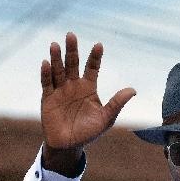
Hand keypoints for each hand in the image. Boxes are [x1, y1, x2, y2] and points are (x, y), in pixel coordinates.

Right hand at [40, 32, 135, 150]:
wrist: (70, 145)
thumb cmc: (89, 132)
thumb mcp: (106, 118)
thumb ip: (117, 103)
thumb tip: (133, 90)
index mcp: (88, 87)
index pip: (92, 67)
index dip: (95, 57)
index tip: (99, 45)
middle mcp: (73, 85)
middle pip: (72, 63)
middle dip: (72, 50)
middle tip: (71, 35)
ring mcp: (60, 90)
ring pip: (58, 70)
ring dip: (56, 58)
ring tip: (55, 45)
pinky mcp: (47, 98)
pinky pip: (47, 84)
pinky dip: (46, 74)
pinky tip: (46, 63)